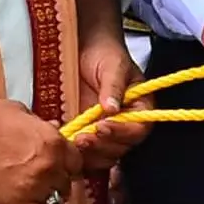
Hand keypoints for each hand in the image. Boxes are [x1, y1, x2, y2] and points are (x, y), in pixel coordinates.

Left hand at [71, 28, 152, 167]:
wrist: (82, 48)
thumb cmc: (105, 53)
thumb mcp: (113, 65)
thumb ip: (114, 86)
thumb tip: (112, 108)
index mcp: (140, 109)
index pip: (137, 130)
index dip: (121, 132)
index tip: (102, 126)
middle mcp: (124, 125)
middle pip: (120, 148)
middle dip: (102, 146)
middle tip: (83, 138)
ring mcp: (104, 132)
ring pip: (102, 156)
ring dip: (89, 154)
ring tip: (73, 141)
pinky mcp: (85, 134)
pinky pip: (84, 153)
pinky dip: (76, 154)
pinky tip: (64, 144)